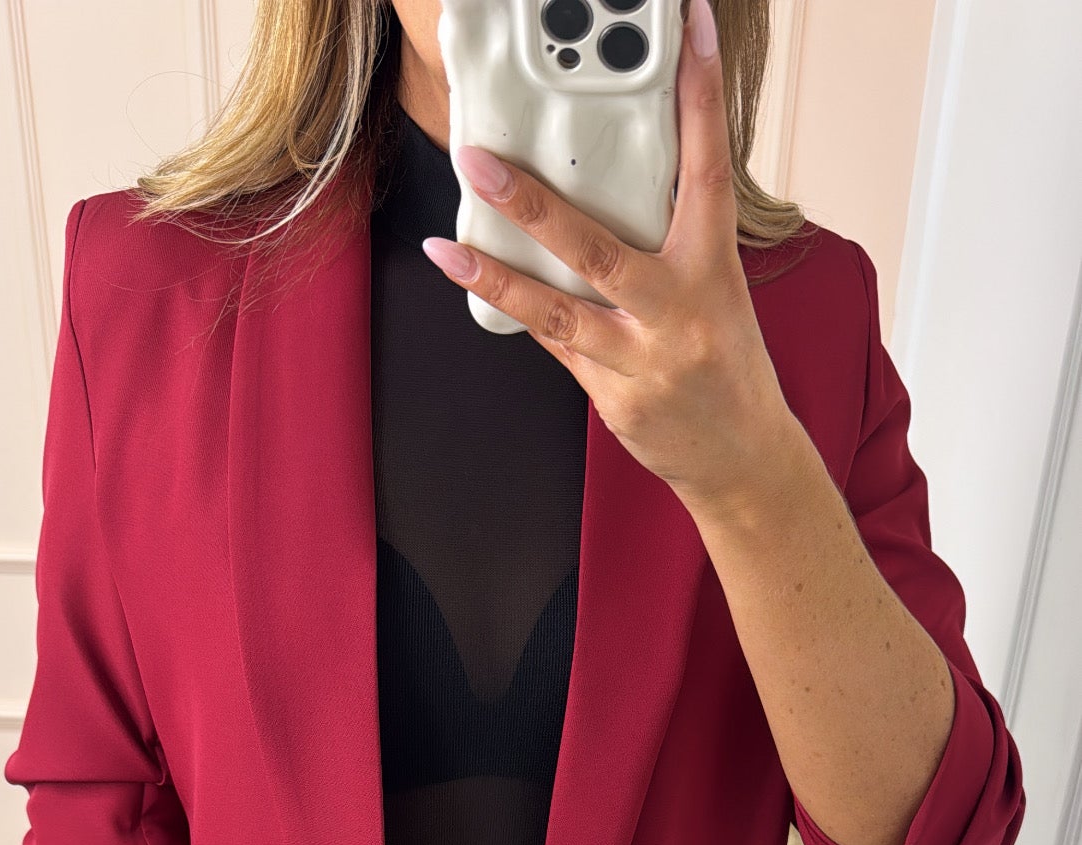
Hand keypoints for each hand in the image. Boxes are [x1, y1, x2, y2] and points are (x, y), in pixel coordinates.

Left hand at [422, 0, 793, 520]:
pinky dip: (521, 312)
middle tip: (481, 162)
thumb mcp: (714, 289)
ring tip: (446, 245)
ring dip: (496, 275)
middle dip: (534, 205)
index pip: (707, 169)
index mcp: (713, 269)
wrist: (741, 458)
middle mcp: (678, 313)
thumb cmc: (727, 363)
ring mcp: (642, 361)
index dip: (698, 97)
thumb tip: (602, 188)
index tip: (685, 30)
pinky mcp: (614, 399)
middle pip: (599, 249)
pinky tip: (480, 282)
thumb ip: (665, 243)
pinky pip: (556, 347)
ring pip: (557, 311)